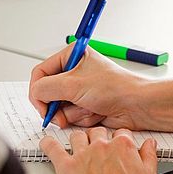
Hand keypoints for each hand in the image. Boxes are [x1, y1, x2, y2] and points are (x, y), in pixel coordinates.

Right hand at [29, 45, 148, 128]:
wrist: (137, 105)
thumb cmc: (115, 87)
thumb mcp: (74, 84)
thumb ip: (46, 88)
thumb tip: (35, 94)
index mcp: (72, 55)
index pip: (40, 73)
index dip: (37, 91)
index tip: (42, 105)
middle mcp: (75, 71)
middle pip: (48, 93)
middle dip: (57, 106)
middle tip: (62, 114)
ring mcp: (80, 89)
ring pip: (59, 107)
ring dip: (73, 112)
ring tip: (90, 107)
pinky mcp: (86, 105)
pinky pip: (72, 116)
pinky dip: (82, 117)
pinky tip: (96, 112)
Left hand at [40, 128, 156, 173]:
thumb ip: (149, 155)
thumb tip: (150, 144)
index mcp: (123, 146)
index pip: (121, 132)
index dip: (119, 139)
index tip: (117, 145)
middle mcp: (102, 146)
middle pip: (98, 131)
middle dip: (99, 137)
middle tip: (98, 147)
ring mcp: (83, 155)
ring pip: (77, 135)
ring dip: (78, 139)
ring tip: (77, 145)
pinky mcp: (66, 167)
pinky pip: (53, 148)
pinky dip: (48, 143)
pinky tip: (48, 142)